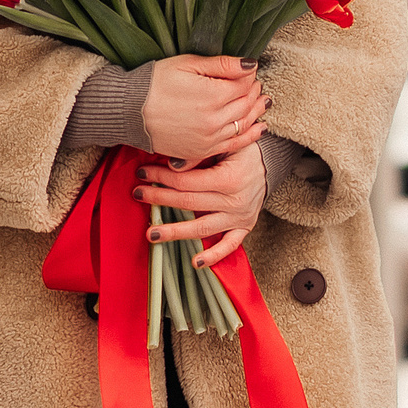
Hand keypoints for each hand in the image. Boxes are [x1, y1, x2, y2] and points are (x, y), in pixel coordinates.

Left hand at [135, 139, 267, 267]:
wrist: (270, 164)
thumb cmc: (243, 151)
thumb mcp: (227, 144)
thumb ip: (201, 154)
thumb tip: (173, 165)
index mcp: (230, 178)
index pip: (187, 181)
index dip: (162, 177)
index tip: (143, 173)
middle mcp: (235, 200)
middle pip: (189, 203)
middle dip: (160, 199)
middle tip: (138, 195)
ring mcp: (240, 217)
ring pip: (202, 228)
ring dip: (175, 232)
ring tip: (152, 234)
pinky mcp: (244, 227)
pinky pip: (230, 245)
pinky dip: (214, 256)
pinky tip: (196, 262)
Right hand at [139, 55, 269, 164]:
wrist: (129, 111)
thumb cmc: (155, 83)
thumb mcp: (188, 64)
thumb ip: (222, 65)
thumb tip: (251, 63)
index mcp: (213, 95)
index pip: (245, 85)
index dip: (250, 76)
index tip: (250, 71)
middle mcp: (214, 120)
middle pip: (246, 105)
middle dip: (254, 92)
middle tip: (256, 85)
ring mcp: (209, 139)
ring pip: (244, 125)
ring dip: (256, 112)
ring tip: (262, 102)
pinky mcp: (201, 151)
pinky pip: (233, 145)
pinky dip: (249, 135)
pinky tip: (258, 127)